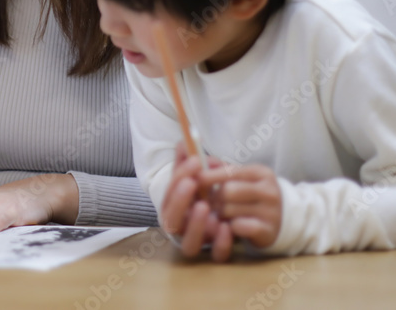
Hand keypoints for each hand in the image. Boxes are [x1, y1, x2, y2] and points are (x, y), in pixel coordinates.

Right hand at [160, 142, 234, 261]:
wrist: (216, 218)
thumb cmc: (200, 194)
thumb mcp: (192, 175)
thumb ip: (186, 159)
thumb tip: (184, 140)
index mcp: (171, 207)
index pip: (168, 193)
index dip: (179, 176)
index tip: (194, 161)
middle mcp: (180, 228)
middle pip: (171, 221)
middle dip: (180, 201)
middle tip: (192, 183)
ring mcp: (197, 242)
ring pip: (189, 244)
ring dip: (195, 226)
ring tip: (205, 207)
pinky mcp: (215, 251)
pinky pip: (216, 255)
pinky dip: (220, 244)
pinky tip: (227, 227)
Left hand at [199, 163, 281, 250]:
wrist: (282, 219)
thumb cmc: (253, 195)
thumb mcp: (242, 178)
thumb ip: (220, 168)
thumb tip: (197, 156)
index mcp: (260, 173)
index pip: (230, 171)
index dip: (209, 175)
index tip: (195, 179)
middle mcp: (269, 190)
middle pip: (228, 190)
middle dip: (214, 198)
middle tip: (210, 203)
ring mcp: (271, 211)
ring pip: (229, 210)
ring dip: (219, 214)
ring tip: (220, 215)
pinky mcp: (268, 230)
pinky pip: (239, 227)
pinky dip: (231, 227)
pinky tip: (231, 226)